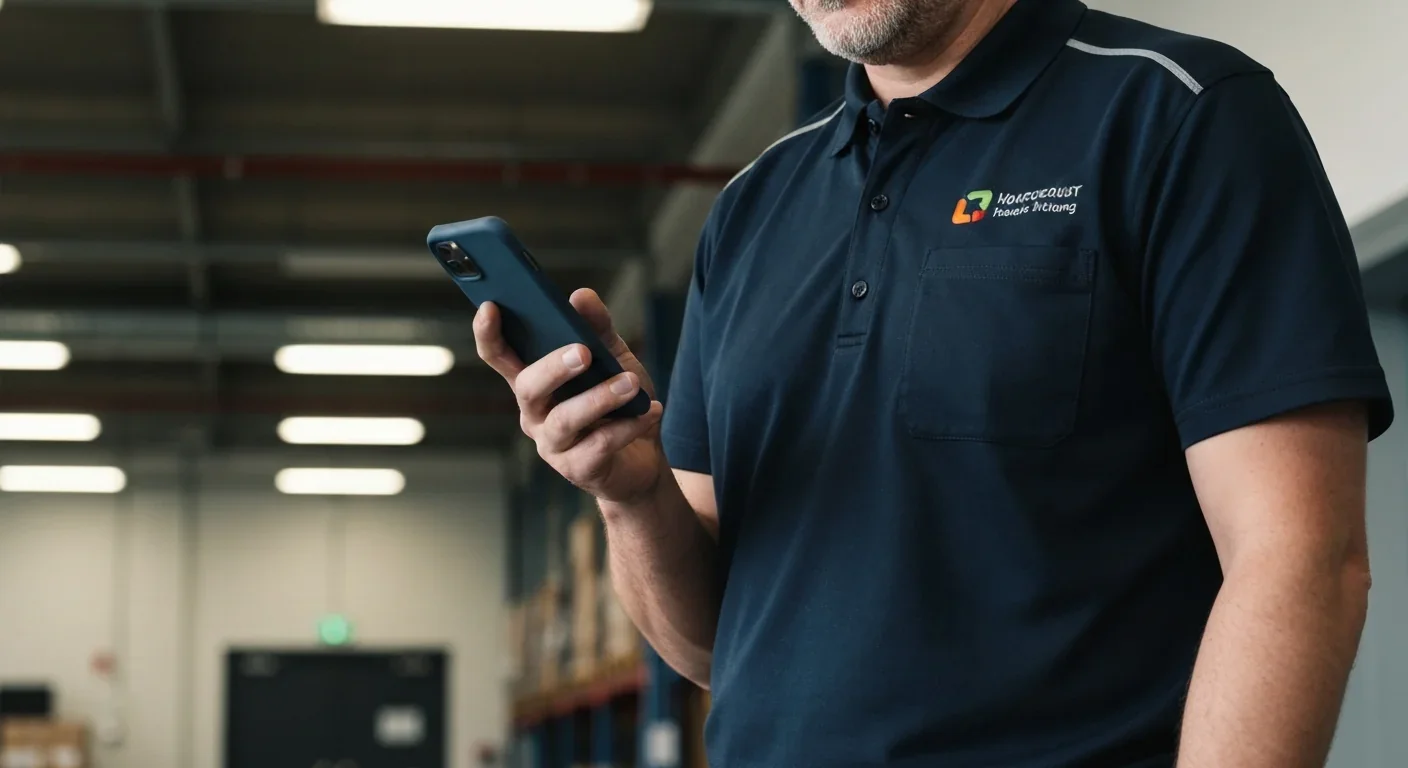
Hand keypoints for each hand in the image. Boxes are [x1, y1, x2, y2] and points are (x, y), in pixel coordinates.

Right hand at [474, 288, 666, 503]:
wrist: (643, 458)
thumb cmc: (620, 404)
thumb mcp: (613, 358)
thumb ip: (596, 328)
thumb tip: (581, 296)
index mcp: (534, 381)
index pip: (499, 357)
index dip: (488, 334)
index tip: (491, 306)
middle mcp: (534, 413)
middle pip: (528, 388)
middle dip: (553, 367)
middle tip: (583, 352)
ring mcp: (553, 444)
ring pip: (565, 419)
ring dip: (600, 398)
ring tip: (631, 384)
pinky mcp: (578, 469)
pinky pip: (598, 445)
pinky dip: (627, 426)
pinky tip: (650, 412)